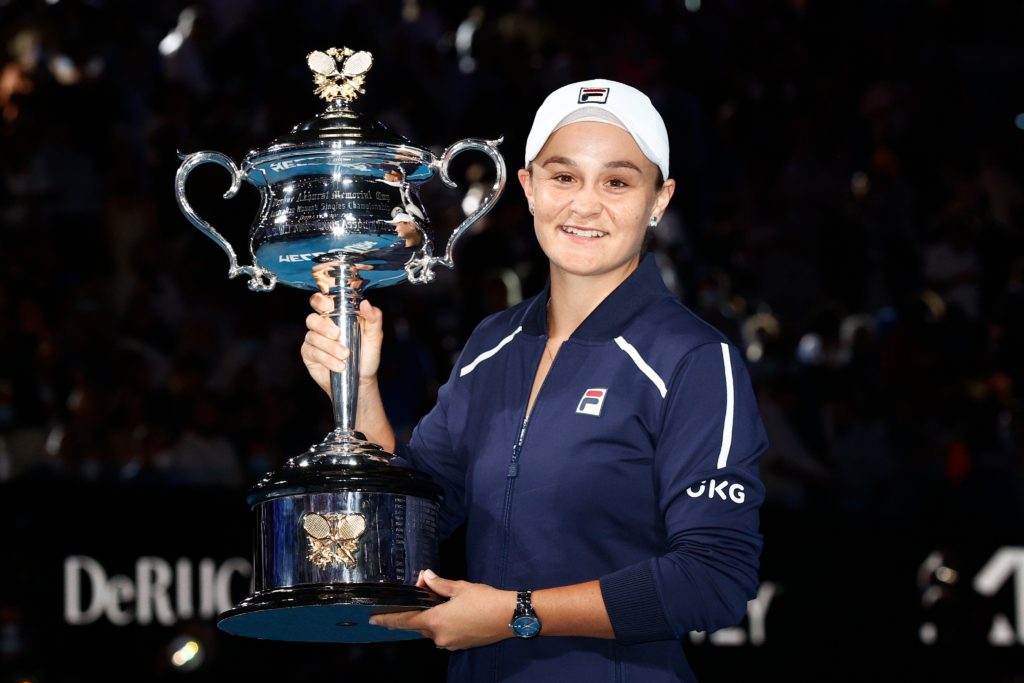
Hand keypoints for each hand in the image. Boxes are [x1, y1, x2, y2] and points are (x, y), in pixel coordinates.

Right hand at [301, 296, 382, 396]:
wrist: (361, 380)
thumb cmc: (367, 356)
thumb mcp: (375, 337)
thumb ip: (374, 318)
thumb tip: (365, 304)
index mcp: (337, 316)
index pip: (322, 301)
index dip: (321, 301)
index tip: (328, 306)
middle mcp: (323, 326)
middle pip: (312, 318)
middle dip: (323, 326)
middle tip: (337, 334)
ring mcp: (314, 340)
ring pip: (312, 336)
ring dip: (329, 347)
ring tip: (345, 356)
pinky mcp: (309, 354)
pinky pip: (312, 352)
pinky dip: (326, 359)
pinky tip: (338, 365)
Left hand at [369, 570, 516, 650]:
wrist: (510, 617)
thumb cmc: (485, 600)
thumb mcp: (460, 587)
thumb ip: (439, 584)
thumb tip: (426, 576)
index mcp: (435, 621)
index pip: (404, 621)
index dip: (387, 619)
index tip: (373, 619)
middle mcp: (439, 637)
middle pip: (418, 625)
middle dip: (415, 612)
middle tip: (417, 595)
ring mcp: (450, 643)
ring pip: (432, 630)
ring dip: (430, 618)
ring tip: (438, 602)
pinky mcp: (461, 644)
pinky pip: (444, 634)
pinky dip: (442, 623)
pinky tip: (450, 612)